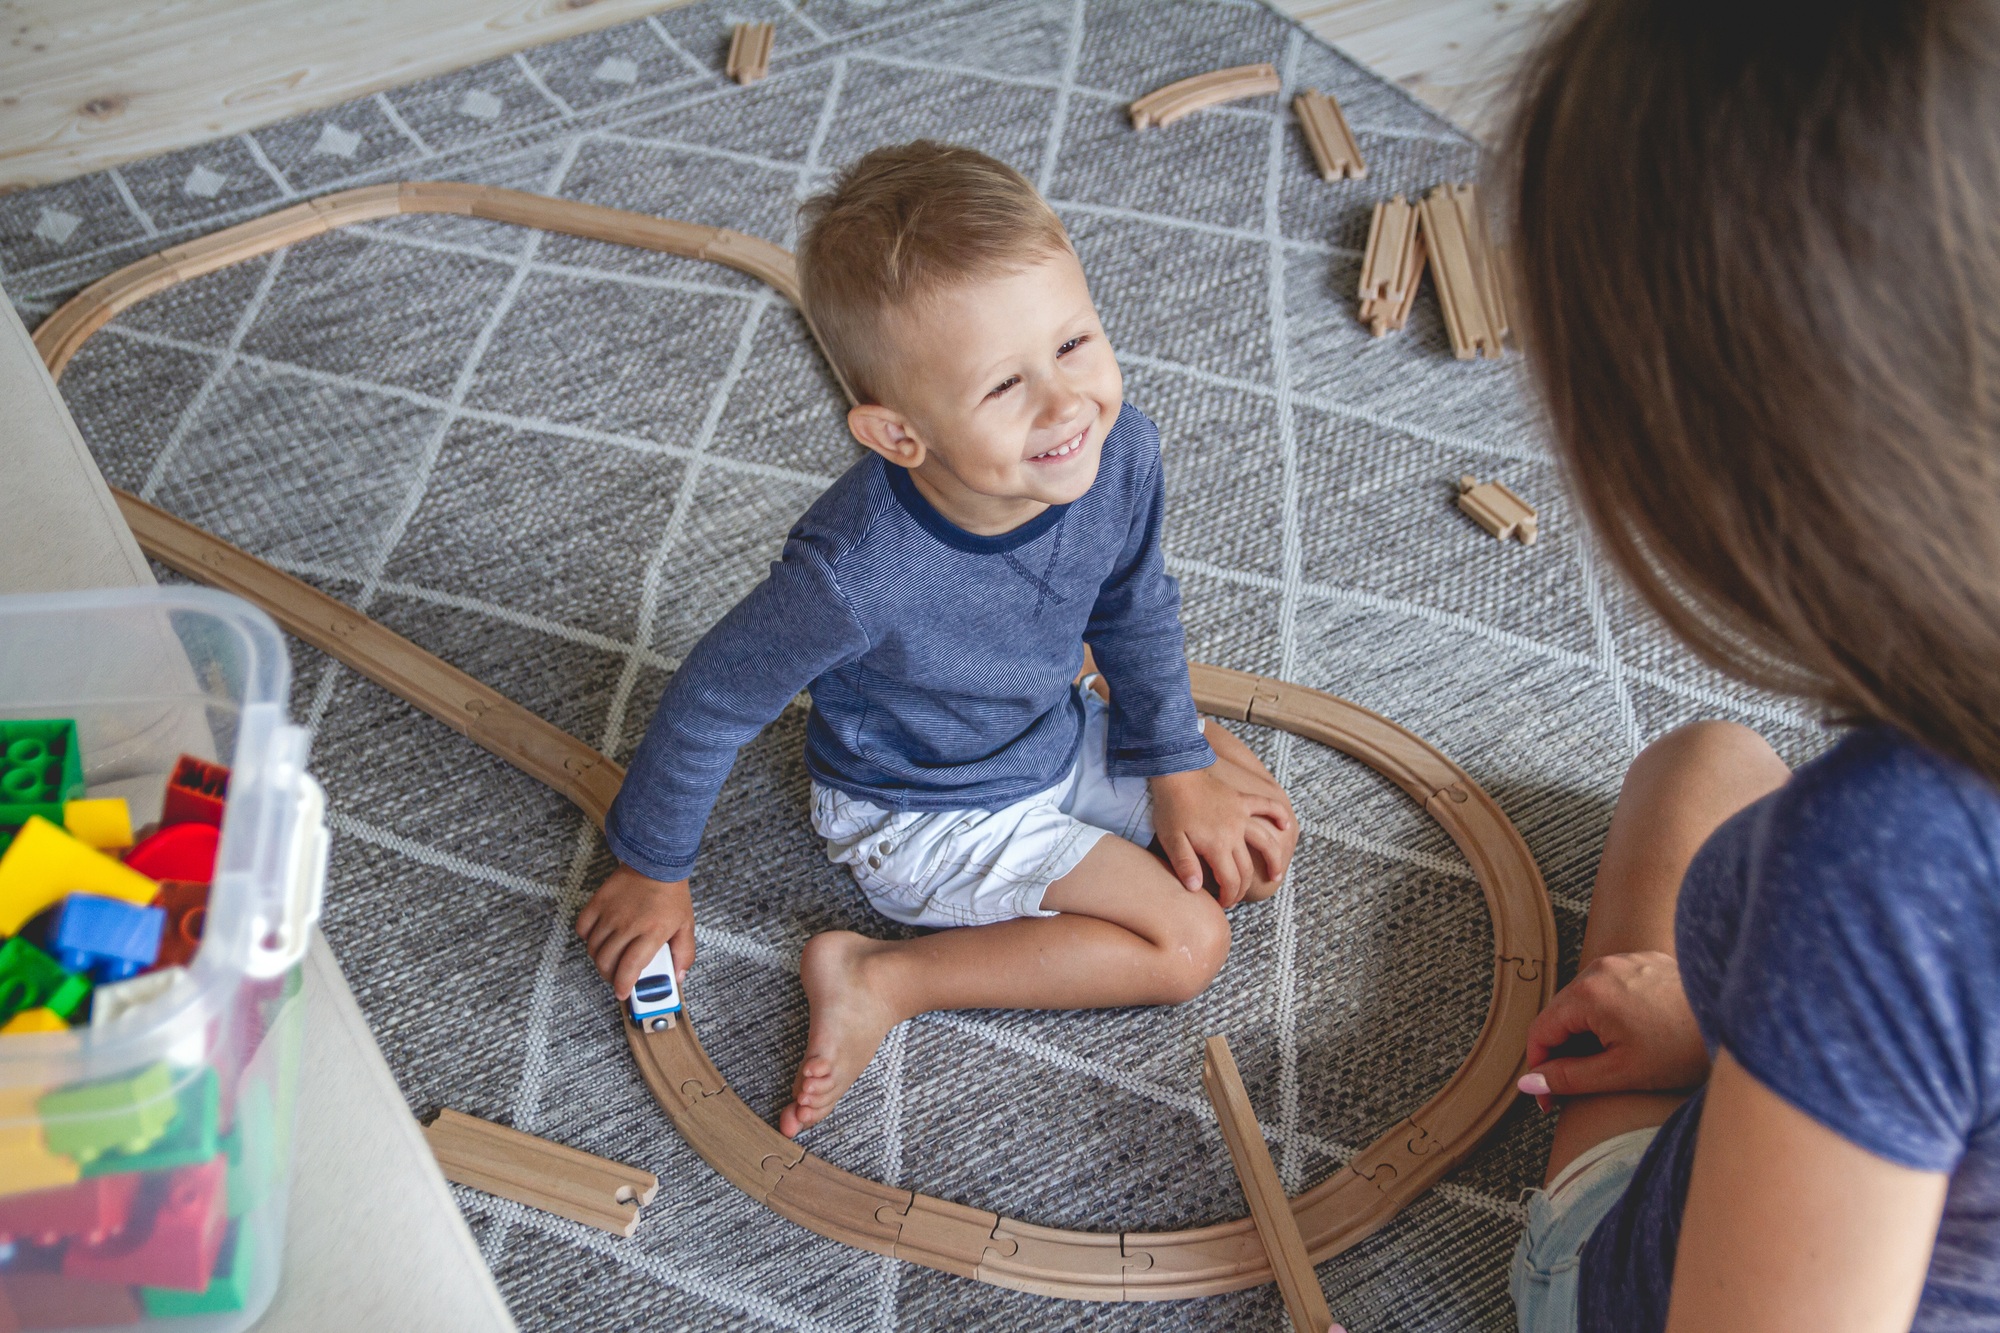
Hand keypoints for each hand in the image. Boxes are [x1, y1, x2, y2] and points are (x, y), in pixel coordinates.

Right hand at [575, 865, 693, 999]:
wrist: (657, 862)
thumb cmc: (671, 895)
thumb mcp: (686, 925)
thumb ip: (684, 953)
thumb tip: (678, 976)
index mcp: (651, 932)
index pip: (629, 967)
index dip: (622, 985)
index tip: (622, 993)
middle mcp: (628, 925)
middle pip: (606, 961)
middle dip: (609, 976)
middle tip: (617, 977)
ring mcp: (610, 913)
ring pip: (593, 948)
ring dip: (599, 959)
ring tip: (610, 958)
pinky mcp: (598, 902)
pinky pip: (583, 928)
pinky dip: (587, 937)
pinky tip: (599, 938)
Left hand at [1149, 764, 1294, 907]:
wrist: (1176, 772)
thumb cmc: (1171, 808)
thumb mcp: (1170, 840)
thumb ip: (1185, 865)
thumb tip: (1195, 889)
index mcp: (1217, 846)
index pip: (1231, 880)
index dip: (1229, 896)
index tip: (1223, 902)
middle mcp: (1235, 833)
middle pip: (1246, 868)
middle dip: (1243, 887)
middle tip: (1236, 895)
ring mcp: (1241, 815)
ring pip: (1266, 842)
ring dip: (1274, 860)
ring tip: (1277, 874)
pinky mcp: (1242, 800)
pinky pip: (1266, 806)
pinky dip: (1278, 815)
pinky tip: (1285, 825)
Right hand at [1520, 951, 1708, 1110]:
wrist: (1739, 1022)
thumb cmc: (1683, 1048)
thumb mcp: (1619, 1073)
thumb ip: (1567, 1078)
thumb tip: (1527, 1084)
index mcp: (1587, 993)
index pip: (1541, 1031)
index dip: (1540, 1069)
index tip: (1549, 1100)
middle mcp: (1599, 968)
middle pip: (1561, 1014)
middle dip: (1563, 1053)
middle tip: (1575, 1090)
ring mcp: (1623, 961)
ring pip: (1586, 1001)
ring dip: (1586, 1034)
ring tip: (1609, 1066)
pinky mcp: (1645, 962)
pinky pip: (1612, 989)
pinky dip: (1610, 1015)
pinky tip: (1632, 1040)